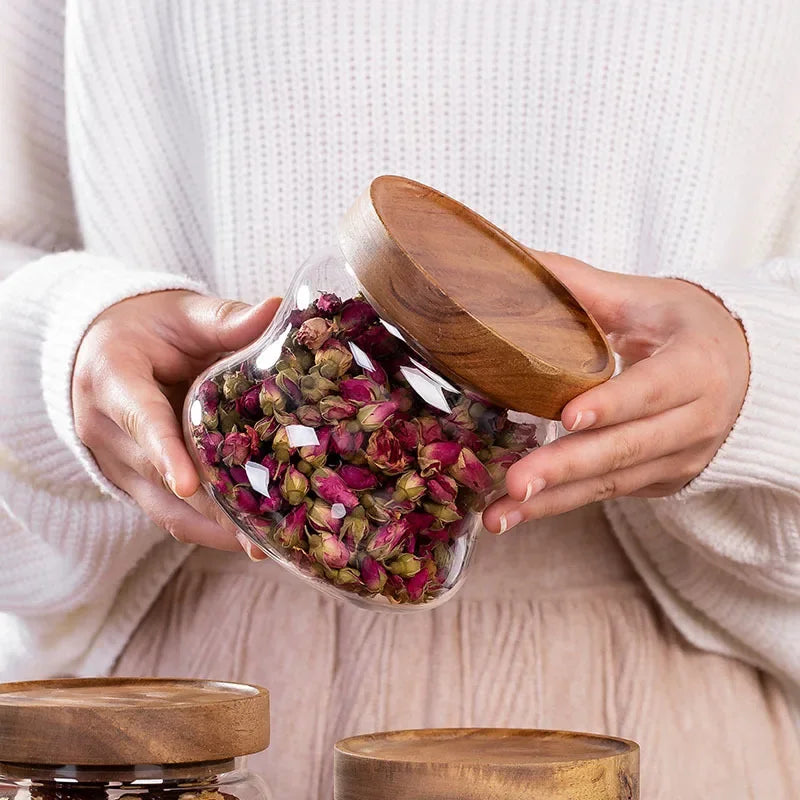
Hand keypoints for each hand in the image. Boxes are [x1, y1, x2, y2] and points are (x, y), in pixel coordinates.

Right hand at [73, 290, 279, 553]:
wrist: (103, 347)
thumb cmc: (146, 326)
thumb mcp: (181, 313)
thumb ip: (225, 318)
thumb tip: (278, 308)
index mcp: (112, 377)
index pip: (140, 417)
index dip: (164, 451)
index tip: (187, 482)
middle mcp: (105, 428)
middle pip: (159, 475)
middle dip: (209, 507)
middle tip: (257, 534)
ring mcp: (115, 460)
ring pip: (162, 506)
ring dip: (210, 530)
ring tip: (261, 547)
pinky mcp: (132, 480)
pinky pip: (166, 512)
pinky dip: (204, 527)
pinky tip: (244, 539)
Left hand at [483, 252, 749, 532]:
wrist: (741, 370)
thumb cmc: (685, 328)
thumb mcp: (643, 298)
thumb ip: (580, 285)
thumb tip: (514, 259)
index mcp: (695, 366)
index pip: (651, 389)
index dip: (612, 404)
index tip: (568, 416)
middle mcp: (694, 422)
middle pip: (626, 449)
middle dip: (567, 468)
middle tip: (515, 484)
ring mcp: (679, 458)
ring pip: (612, 483)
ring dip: (553, 502)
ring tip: (500, 516)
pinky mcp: (659, 480)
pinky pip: (609, 494)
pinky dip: (563, 504)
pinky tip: (519, 512)